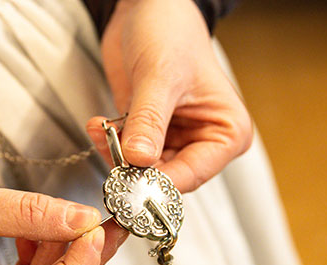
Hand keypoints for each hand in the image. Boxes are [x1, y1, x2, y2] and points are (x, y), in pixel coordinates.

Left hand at [87, 0, 251, 192]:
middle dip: (134, 169)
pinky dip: (111, 144)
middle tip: (110, 155)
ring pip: (143, 169)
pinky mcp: (150, 132)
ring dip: (117, 155)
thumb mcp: (161, 77)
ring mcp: (176, 138)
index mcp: (226, 132)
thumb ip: (149, 121)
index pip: (192, 175)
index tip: (129, 184)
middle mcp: (204, 140)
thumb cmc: (172, 33)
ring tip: (104, 131)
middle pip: (167, 176)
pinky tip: (101, 124)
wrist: (148, 9)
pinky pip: (128, 153)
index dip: (159, 183)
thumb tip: (139, 160)